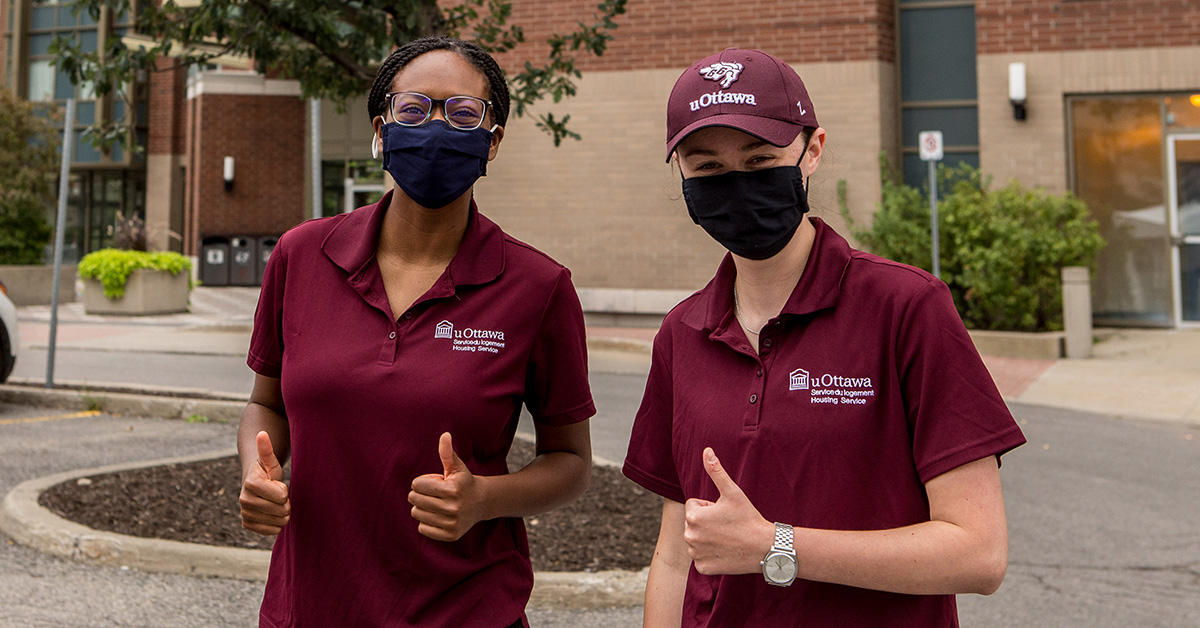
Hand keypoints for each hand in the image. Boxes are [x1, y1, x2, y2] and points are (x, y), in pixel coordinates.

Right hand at [239, 431, 290, 535]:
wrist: (255, 485)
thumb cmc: (267, 472)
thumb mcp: (270, 461)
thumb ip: (267, 449)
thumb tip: (262, 433)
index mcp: (250, 483)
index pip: (282, 495)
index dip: (284, 490)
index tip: (277, 484)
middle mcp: (244, 500)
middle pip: (281, 510)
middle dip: (285, 503)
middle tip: (278, 495)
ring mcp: (244, 513)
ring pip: (279, 522)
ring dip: (282, 514)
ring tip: (276, 503)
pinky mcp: (247, 524)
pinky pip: (271, 531)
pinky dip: (276, 524)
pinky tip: (272, 514)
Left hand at [409, 432, 487, 541]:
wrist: (481, 503)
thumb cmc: (464, 482)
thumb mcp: (457, 467)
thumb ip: (447, 452)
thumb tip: (445, 435)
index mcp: (452, 489)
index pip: (417, 484)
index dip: (422, 481)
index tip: (435, 482)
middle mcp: (453, 507)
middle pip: (414, 500)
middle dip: (420, 494)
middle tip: (433, 493)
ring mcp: (452, 523)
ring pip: (416, 514)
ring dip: (422, 508)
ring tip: (436, 504)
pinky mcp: (450, 535)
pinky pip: (422, 528)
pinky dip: (427, 522)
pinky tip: (438, 516)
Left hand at [683, 447, 774, 574]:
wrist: (765, 547)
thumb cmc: (748, 517)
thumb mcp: (732, 492)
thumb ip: (716, 471)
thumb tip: (706, 450)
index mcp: (693, 516)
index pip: (694, 505)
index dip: (710, 507)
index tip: (724, 512)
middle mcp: (690, 536)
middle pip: (694, 522)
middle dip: (707, 522)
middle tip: (727, 525)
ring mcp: (696, 554)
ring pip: (697, 539)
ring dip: (708, 538)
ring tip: (728, 538)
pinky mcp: (703, 568)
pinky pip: (701, 557)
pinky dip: (711, 555)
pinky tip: (726, 552)